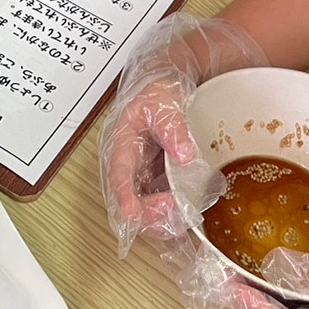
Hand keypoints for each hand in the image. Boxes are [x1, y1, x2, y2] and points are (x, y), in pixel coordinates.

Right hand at [99, 15, 266, 257]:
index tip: (138, 212)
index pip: (118, 176)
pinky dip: (174, 217)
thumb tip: (184, 156)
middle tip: (180, 212)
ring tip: (189, 215)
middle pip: (128, 204)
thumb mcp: (164, 103)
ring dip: (165, 219)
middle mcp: (128, 166)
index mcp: (121, 144)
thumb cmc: (158, 92)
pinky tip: (190, 220)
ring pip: (144, 211)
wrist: (167, 88)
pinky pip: (160, 207)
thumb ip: (173, 128)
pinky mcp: (157, 183)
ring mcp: (142, 177)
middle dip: (152, 215)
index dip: (126, 198)